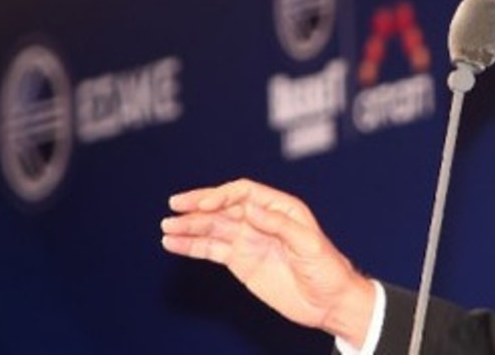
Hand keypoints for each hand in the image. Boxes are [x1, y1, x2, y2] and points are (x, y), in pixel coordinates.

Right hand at [161, 178, 374, 347]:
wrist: (328, 302)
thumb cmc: (327, 268)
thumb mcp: (309, 244)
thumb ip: (280, 225)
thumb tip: (251, 210)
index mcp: (281, 209)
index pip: (244, 193)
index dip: (222, 195)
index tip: (204, 205)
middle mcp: (261, 221)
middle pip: (223, 207)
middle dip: (198, 206)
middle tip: (174, 205)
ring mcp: (249, 241)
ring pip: (213, 228)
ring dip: (189, 226)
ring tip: (166, 227)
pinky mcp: (241, 262)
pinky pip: (212, 249)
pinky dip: (192, 246)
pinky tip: (174, 243)